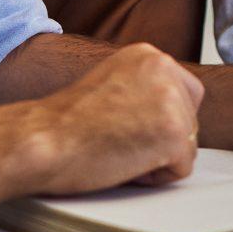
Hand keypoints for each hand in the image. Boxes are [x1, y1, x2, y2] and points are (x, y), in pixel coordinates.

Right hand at [25, 43, 203, 193]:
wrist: (42, 139)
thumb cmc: (65, 124)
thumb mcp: (111, 85)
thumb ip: (142, 89)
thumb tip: (164, 110)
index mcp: (148, 55)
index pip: (186, 93)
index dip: (161, 120)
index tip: (129, 126)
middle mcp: (164, 68)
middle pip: (190, 120)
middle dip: (161, 140)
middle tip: (119, 140)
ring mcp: (172, 99)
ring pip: (188, 145)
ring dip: (157, 159)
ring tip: (118, 150)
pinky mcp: (174, 133)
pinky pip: (182, 168)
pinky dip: (155, 177)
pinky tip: (123, 162)